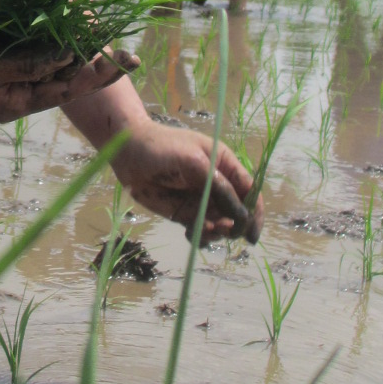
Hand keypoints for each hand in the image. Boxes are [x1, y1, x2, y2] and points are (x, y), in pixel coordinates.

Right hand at [0, 20, 137, 121]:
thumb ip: (26, 65)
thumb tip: (67, 59)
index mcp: (16, 104)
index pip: (64, 92)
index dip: (94, 77)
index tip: (120, 64)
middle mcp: (20, 92)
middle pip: (66, 80)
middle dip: (96, 67)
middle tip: (129, 56)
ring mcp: (14, 74)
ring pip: (57, 65)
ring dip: (82, 52)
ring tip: (113, 43)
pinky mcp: (9, 55)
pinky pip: (41, 50)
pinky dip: (59, 40)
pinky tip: (79, 28)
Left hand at [111, 123, 261, 245]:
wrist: (128, 154)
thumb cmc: (162, 147)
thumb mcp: (194, 162)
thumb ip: (218, 186)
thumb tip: (239, 214)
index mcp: (225, 165)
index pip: (249, 190)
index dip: (254, 212)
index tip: (251, 233)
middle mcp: (217, 184)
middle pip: (238, 212)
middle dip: (234, 225)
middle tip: (221, 228)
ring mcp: (201, 200)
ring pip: (221, 224)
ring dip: (217, 233)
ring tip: (205, 229)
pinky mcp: (185, 213)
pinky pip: (201, 230)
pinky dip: (201, 236)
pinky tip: (190, 233)